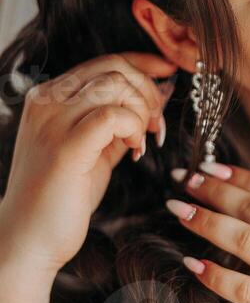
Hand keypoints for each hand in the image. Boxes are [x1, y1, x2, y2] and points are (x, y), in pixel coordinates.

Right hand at [0, 51, 176, 276]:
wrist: (29, 240)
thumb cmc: (62, 197)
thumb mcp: (94, 150)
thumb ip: (118, 123)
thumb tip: (156, 99)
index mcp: (49, 98)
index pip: (104, 62)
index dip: (143, 64)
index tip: (168, 73)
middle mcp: (46, 102)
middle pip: (114, 68)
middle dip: (148, 91)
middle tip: (156, 124)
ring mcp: (53, 122)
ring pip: (116, 85)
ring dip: (142, 110)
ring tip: (142, 140)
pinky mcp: (66, 148)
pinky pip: (112, 115)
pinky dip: (133, 127)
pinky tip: (133, 150)